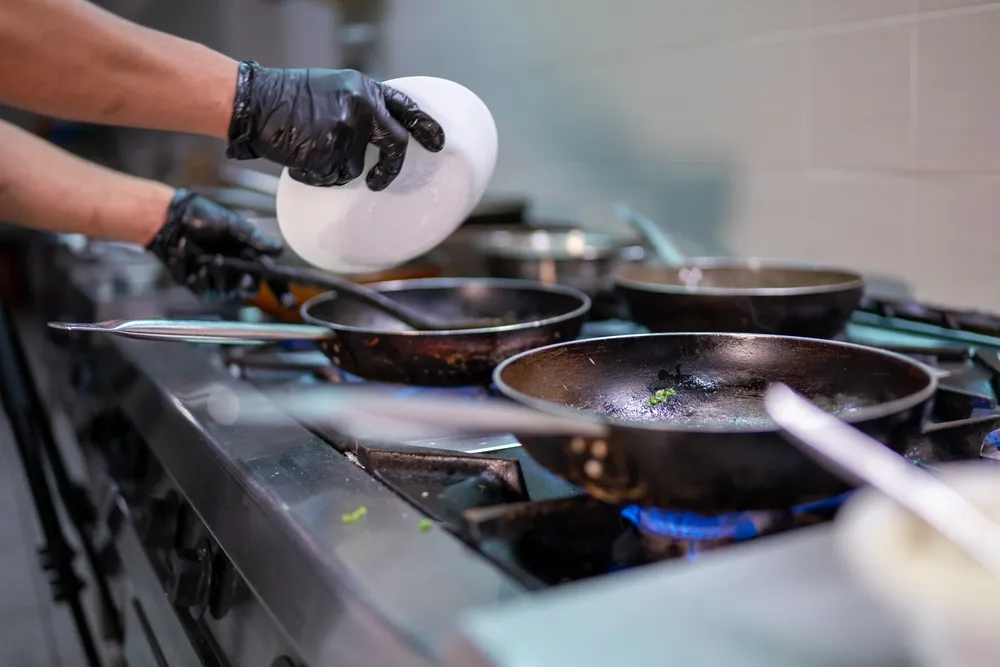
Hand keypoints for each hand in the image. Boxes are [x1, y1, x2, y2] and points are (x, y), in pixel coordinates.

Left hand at [146, 189, 282, 295]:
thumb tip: (278, 248)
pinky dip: (204, 281)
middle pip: (251, 290)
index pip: (271, 277)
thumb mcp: (234, 225)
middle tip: (245, 278)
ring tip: (213, 261)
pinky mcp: (200, 285)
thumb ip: (256, 239)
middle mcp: (236, 270)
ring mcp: (219, 279)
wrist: (173, 220)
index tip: (288, 301)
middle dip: (249, 286)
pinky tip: (198, 268)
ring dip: (223, 278)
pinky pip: (208, 292)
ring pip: (230, 294)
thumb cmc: (204, 217)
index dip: (282, 291)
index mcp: (250, 256)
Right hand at [225, 61, 444, 190]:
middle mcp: (362, 106)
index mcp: (365, 89)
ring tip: (308, 150)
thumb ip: (360, 107)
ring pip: (354, 167)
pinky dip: (314, 175)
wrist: (255, 102)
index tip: (438, 145)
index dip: (426, 128)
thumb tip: (379, 135)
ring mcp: (347, 128)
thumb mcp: (334, 89)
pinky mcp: (329, 149)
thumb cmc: (288, 98)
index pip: (406, 109)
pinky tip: (298, 158)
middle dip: (390, 169)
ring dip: (333, 169)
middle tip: (378, 182)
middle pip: (395, 145)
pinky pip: (330, 176)